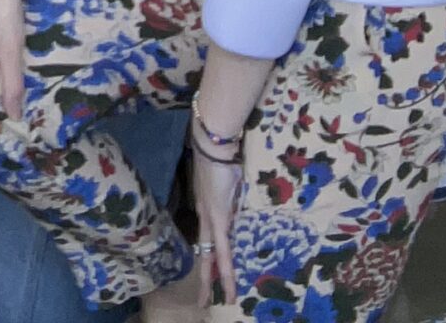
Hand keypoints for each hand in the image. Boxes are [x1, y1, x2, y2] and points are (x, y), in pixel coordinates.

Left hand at [191, 141, 245, 304]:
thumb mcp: (231, 180)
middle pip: (204, 253)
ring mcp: (209, 219)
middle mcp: (205, 216)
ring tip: (209, 302)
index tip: (211, 269)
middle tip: (202, 301)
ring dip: (212, 281)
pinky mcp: (218, 220)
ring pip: (210, 257)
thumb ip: (234, 195)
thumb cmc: (224, 155)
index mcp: (207, 207)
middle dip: (204, 279)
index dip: (211, 255)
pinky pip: (224, 252)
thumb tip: (242, 199)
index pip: (208, 238)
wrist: (214, 143)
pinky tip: (228, 289)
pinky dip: (227, 272)